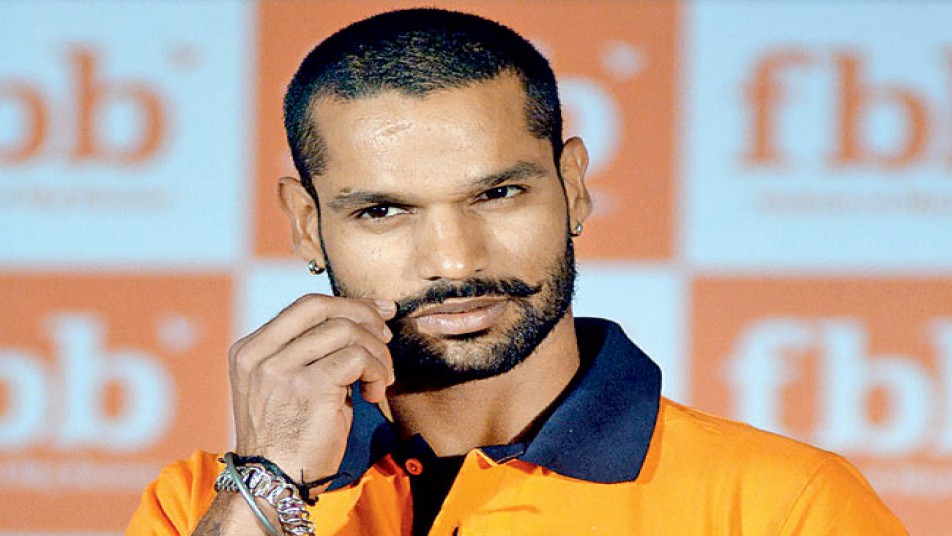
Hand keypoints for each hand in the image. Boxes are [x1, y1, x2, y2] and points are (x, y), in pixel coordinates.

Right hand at [228, 294, 395, 490]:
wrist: (274, 484)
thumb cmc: (291, 438)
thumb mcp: (287, 386)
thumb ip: (309, 352)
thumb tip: (361, 319)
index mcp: (251, 350)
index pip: (306, 306)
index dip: (349, 304)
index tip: (379, 312)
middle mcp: (259, 355)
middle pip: (323, 307)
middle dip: (364, 316)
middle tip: (386, 337)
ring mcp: (280, 369)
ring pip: (345, 330)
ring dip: (376, 352)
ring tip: (380, 378)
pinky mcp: (308, 387)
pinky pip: (356, 357)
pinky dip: (376, 371)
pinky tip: (374, 392)